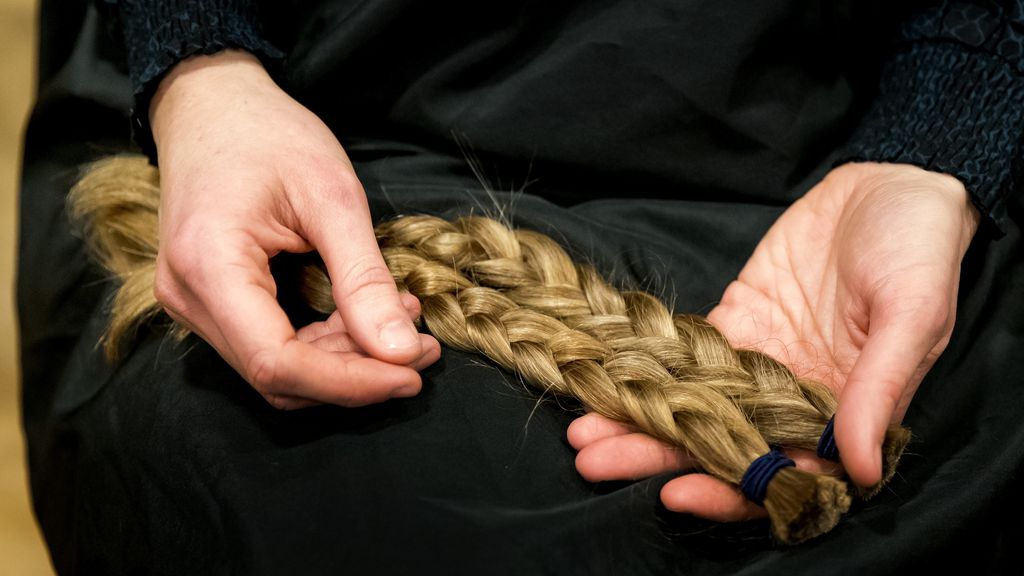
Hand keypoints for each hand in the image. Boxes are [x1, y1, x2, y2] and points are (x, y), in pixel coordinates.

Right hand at [150, 50, 440, 408]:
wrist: (212, 104)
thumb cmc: (269, 135)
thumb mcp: (332, 196)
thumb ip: (364, 279)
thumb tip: (402, 353)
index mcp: (209, 267)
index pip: (278, 362)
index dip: (350, 382)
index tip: (412, 373)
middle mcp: (188, 297)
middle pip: (277, 376)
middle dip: (356, 374)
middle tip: (422, 349)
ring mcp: (192, 303)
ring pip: (274, 368)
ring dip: (344, 362)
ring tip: (404, 325)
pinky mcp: (209, 301)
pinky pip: (267, 345)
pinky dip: (322, 344)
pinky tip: (366, 317)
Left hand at [569, 162, 978, 519]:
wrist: (893, 185)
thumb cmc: (920, 249)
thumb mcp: (913, 313)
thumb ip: (881, 388)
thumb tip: (860, 466)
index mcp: (846, 414)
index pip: (783, 473)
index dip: (731, 489)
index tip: (677, 492)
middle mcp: (797, 400)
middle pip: (721, 444)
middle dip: (658, 456)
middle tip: (593, 461)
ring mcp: (762, 360)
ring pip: (694, 402)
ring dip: (639, 418)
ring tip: (581, 430)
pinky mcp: (738, 320)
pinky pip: (686, 353)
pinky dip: (647, 365)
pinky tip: (605, 373)